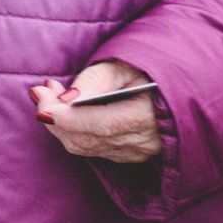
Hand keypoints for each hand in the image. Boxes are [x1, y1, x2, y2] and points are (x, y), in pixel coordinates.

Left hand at [31, 60, 158, 164]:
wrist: (181, 89)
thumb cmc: (152, 71)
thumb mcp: (125, 65)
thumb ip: (94, 81)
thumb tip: (64, 99)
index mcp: (149, 116)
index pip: (100, 125)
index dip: (65, 116)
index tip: (41, 96)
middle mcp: (144, 142)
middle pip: (86, 139)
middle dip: (55, 117)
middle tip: (41, 92)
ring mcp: (137, 153)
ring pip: (84, 147)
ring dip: (61, 124)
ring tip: (51, 97)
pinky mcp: (130, 157)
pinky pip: (92, 149)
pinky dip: (73, 132)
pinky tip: (67, 112)